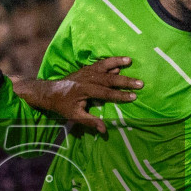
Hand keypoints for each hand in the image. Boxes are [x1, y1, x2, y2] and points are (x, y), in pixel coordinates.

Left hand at [17, 57, 142, 134]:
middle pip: (109, 79)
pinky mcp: (86, 68)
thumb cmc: (62, 106)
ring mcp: (86, 71)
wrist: (49, 92)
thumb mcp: (74, 116)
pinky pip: (100, 63)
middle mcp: (87, 78)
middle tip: (140, 83)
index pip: (106, 93)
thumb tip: (104, 130)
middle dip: (125, 81)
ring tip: (130, 60)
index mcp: (85, 90)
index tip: (134, 97)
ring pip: (104, 66)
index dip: (120, 95)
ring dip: (118, 62)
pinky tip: (121, 61)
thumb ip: (90, 122)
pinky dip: (110, 61)